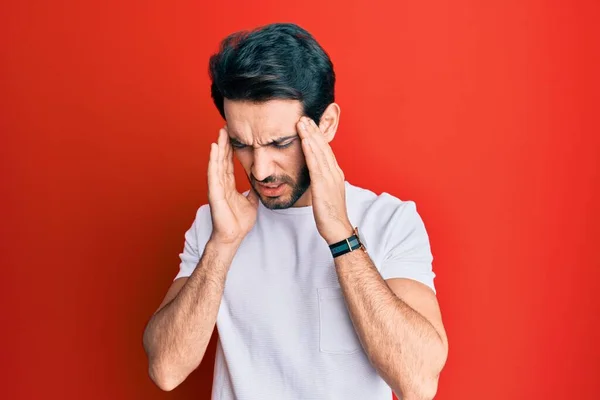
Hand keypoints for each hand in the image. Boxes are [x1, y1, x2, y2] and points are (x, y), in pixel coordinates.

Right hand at [207, 127, 258, 244]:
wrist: (233, 237)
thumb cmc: (239, 223)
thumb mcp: (252, 203)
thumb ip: (253, 192)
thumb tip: (260, 185)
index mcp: (229, 186)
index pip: (229, 163)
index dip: (231, 150)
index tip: (234, 136)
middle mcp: (221, 184)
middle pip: (222, 159)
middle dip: (224, 143)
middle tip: (226, 127)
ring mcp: (217, 187)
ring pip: (217, 163)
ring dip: (218, 147)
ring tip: (220, 133)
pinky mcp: (214, 193)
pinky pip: (214, 173)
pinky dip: (213, 160)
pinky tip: (214, 148)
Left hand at [297, 117, 353, 244]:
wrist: (337, 228)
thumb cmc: (329, 214)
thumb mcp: (325, 193)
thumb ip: (321, 181)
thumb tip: (314, 174)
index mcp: (335, 173)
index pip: (325, 150)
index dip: (317, 136)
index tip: (309, 124)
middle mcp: (334, 172)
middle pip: (323, 147)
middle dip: (313, 130)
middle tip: (304, 116)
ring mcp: (330, 178)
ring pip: (319, 152)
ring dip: (310, 135)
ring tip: (302, 122)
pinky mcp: (323, 185)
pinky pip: (316, 164)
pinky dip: (310, 150)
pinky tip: (304, 140)